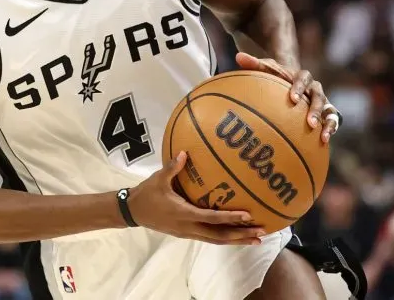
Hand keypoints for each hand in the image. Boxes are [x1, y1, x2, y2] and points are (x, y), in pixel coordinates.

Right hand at [128, 151, 264, 244]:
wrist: (132, 212)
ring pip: (216, 240)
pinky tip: (235, 235)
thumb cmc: (146, 194)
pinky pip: (209, 238)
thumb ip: (172, 167)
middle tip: (261, 232)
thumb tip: (184, 153)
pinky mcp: (186, 233)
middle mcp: (188, 227)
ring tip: (255, 238)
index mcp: (184, 214)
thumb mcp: (158, 179)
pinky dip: (225, 238)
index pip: (211, 218)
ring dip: (236, 240)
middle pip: (219, 236)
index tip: (248, 215)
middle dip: (241, 235)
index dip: (230, 217)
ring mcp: (188, 233)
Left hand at [235, 52, 336, 142]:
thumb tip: (239, 57)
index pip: (303, 79)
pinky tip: (324, 141)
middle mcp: (314, 89)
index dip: (299, 88)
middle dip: (315, 109)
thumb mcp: (266, 70)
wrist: (289, 85)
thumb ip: (254, 64)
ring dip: (326, 122)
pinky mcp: (326, 113)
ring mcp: (322, 102)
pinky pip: (332, 121)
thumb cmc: (276, 77)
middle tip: (309, 122)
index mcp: (302, 77)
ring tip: (321, 135)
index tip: (293, 99)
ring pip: (329, 110)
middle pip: (318, 96)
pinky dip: (330, 129)